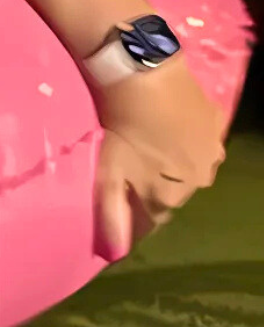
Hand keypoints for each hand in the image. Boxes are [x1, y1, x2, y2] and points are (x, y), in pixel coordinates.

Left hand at [93, 56, 225, 260]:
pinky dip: (189, 135)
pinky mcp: (218, 122)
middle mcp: (200, 180)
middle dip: (157, 181)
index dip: (137, 202)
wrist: (144, 74)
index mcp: (172, 196)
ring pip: (192, 165)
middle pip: (175, 190)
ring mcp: (213, 151)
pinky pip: (203, 138)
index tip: (123, 185)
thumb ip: (113, 213)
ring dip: (176, 159)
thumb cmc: (121, 126)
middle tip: (133, 157)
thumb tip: (116, 252)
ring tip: (151, 137)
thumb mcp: (108, 171)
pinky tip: (171, 120)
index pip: (154, 215)